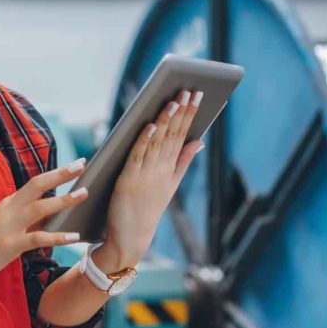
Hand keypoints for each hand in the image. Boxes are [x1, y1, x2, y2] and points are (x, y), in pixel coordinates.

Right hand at [0, 158, 90, 292]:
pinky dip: (58, 237)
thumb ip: (23, 220)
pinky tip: (74, 236)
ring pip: (40, 207)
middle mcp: (8, 210)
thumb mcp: (2, 228)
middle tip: (82, 163)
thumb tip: (51, 216)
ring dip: (63, 200)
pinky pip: (38, 238)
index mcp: (7, 204)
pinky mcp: (8, 246)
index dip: (55, 173)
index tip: (74, 165)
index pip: (34, 183)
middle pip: (37, 185)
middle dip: (61, 174)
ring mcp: (8, 227)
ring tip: (83, 194)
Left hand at [101, 89, 205, 268]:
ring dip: (165, 119)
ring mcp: (145, 174)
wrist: (131, 238)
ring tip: (173, 100)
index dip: (190, 114)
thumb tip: (198, 140)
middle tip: (189, 89)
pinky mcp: (128, 179)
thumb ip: (183, 161)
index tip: (197, 95)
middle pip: (172, 134)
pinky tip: (151, 124)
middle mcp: (160, 170)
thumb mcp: (170, 185)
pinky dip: (144, 139)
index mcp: (170, 169)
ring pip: (157, 141)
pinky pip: (137, 154)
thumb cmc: (148, 209)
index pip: (182, 135)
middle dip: (181, 111)